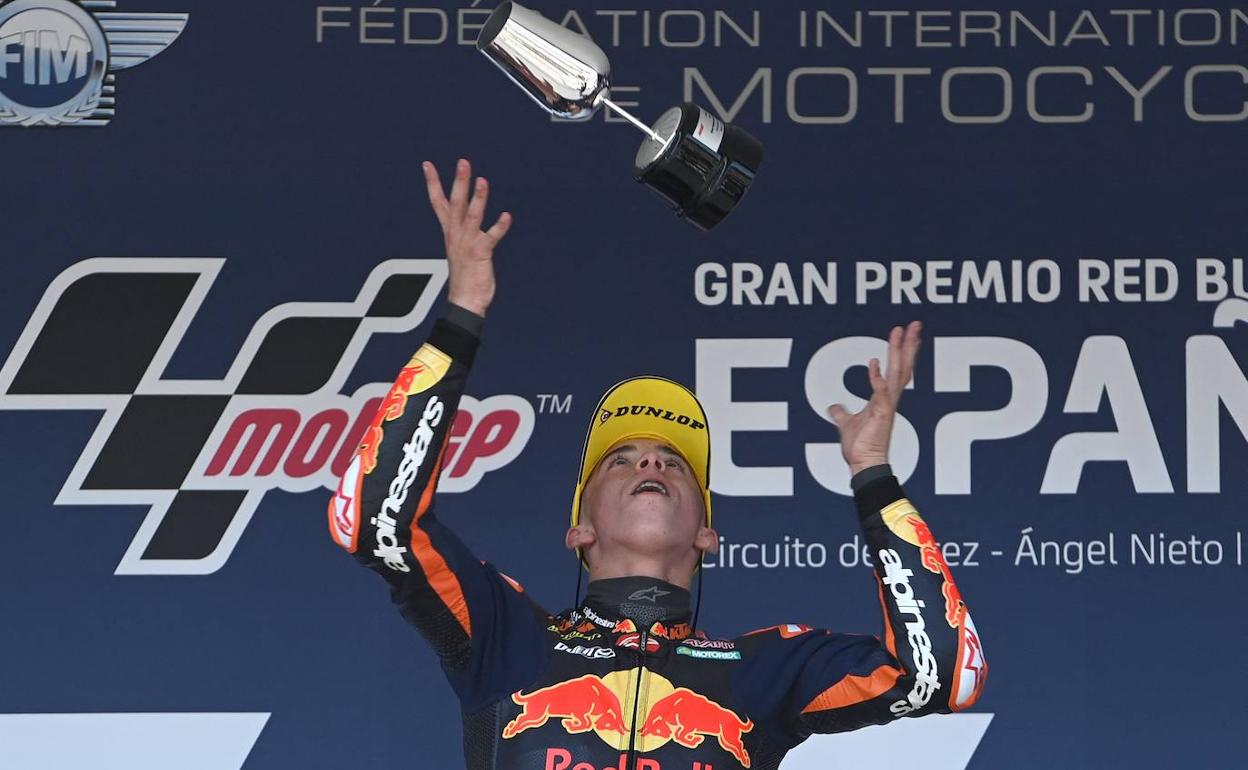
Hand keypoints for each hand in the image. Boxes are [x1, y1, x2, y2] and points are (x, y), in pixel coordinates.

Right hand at [422, 158, 512, 316]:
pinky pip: (491, 237)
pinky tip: (507, 215)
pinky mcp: (480, 254)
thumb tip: (464, 218)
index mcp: (450, 232)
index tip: (427, 164)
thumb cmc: (465, 276)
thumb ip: (462, 231)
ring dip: (477, 198)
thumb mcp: (460, 248)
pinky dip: (499, 227)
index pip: (438, 202)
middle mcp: (456, 235)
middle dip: (459, 181)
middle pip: (455, 203)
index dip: (433, 183)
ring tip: (482, 180)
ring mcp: (467, 244)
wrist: (465, 301)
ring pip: (472, 215)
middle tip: (463, 162)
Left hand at [826, 321, 921, 475]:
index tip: (905, 333)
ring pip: (897, 373)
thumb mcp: (846, 424)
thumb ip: (841, 413)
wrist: (863, 466)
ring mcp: (887, 406)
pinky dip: (877, 377)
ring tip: (901, 332)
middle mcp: (890, 399)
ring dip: (899, 352)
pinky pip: (880, 392)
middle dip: (908, 344)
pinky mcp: (881, 414)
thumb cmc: (860, 448)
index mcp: (885, 399)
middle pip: (903, 366)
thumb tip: (833, 406)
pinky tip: (873, 362)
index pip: (897, 369)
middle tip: (914, 324)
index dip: (901, 351)